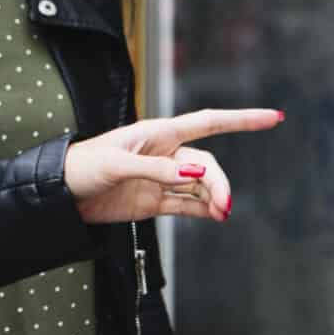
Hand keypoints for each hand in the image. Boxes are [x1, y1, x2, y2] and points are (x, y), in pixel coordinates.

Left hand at [64, 109, 283, 225]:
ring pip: (200, 186)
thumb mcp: (117, 163)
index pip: (209, 122)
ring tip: (221, 214)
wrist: (61, 194)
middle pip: (206, 164)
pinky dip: (202, 211)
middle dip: (219, 182)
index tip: (273, 118)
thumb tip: (193, 175)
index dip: (242, 120)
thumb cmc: (83, 166)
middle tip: (224, 206)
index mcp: (158, 133)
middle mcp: (165, 153)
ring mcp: (161, 178)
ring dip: (214, 199)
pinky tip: (215, 216)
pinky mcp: (153, 201)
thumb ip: (156, 169)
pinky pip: (186, 205)